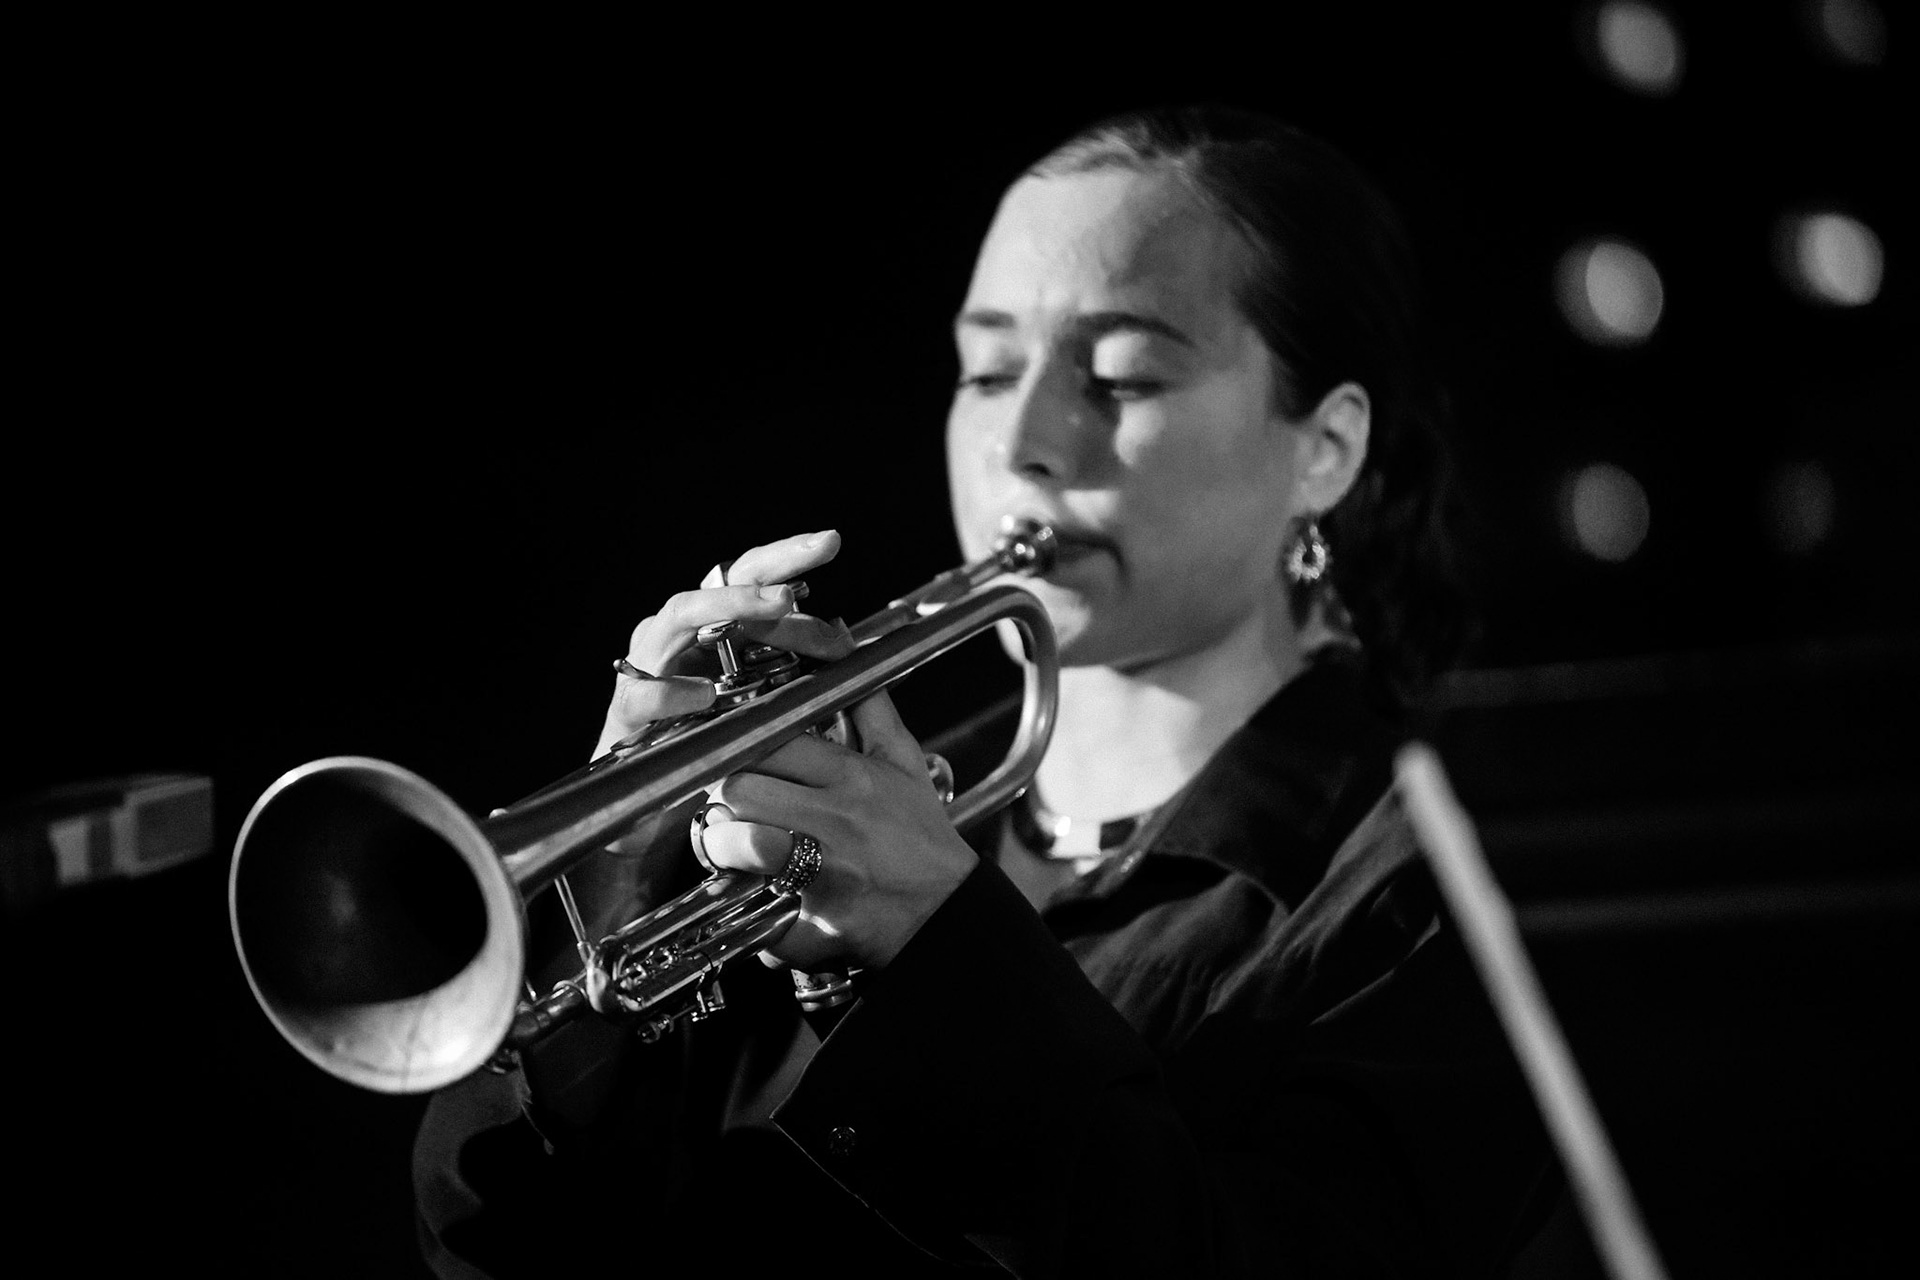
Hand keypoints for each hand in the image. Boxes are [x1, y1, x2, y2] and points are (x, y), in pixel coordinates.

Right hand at [594, 530, 855, 757]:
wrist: (648, 797)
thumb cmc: (708, 738)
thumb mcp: (759, 695)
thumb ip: (792, 663)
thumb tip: (842, 639)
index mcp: (713, 624)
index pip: (750, 574)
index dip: (788, 555)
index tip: (830, 541)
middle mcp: (680, 631)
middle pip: (715, 584)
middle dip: (759, 578)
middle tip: (797, 587)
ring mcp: (648, 664)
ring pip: (678, 617)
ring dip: (726, 608)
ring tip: (773, 608)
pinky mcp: (627, 711)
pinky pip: (644, 694)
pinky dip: (673, 692)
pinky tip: (704, 696)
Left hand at [698, 691, 978, 970]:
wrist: (948, 911)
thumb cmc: (920, 836)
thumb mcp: (904, 762)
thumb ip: (870, 705)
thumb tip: (846, 645)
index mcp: (851, 775)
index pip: (766, 740)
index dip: (738, 748)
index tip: (736, 761)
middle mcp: (836, 818)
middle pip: (738, 788)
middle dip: (723, 797)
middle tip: (730, 806)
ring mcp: (823, 872)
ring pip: (734, 842)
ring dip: (721, 846)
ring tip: (732, 848)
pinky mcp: (814, 924)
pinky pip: (755, 908)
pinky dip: (745, 905)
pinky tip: (755, 895)